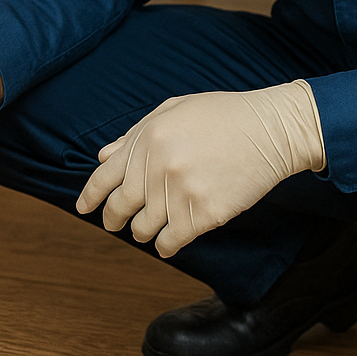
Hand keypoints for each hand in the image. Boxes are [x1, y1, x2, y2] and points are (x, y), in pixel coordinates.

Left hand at [75, 81, 324, 257]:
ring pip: (144, 230)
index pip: (105, 178)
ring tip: (152, 228)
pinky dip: (167, 245)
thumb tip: (103, 157)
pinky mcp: (204, 214)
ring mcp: (180, 192)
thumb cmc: (224, 117)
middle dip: (114, 220)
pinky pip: (171, 242)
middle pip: (120, 208)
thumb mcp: (174, 111)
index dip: (91, 197)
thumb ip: (135, 134)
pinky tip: (171, 241)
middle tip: (117, 225)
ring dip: (144, 232)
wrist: (271, 130)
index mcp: (147, 138)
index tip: (84, 210)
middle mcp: (158, 166)